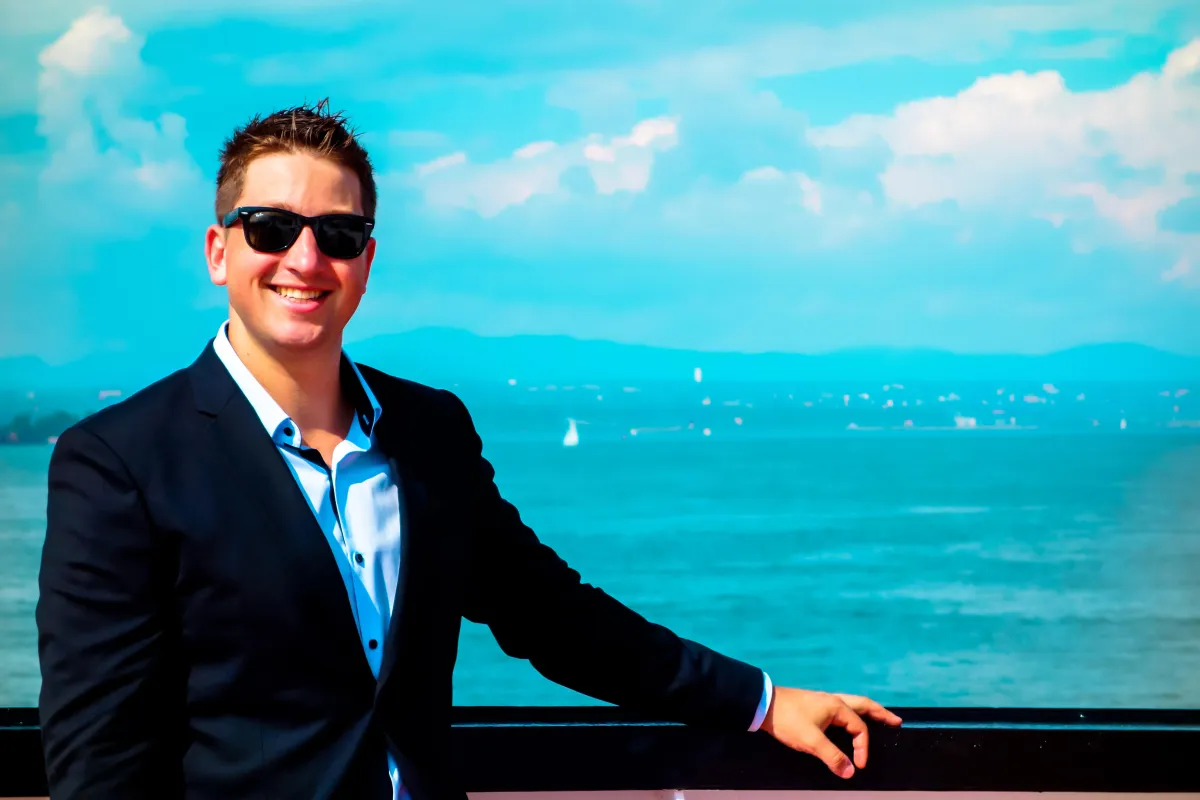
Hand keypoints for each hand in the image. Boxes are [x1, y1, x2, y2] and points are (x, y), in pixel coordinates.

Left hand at [760, 687, 902, 778]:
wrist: (764, 705)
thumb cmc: (788, 720)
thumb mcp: (810, 741)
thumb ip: (832, 756)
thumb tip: (850, 771)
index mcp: (836, 706)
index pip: (859, 728)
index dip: (863, 748)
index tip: (858, 765)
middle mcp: (833, 700)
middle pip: (863, 705)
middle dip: (880, 714)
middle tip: (896, 722)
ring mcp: (824, 701)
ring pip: (852, 705)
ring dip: (867, 712)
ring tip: (879, 718)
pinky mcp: (815, 705)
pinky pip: (841, 709)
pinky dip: (852, 714)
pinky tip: (848, 722)